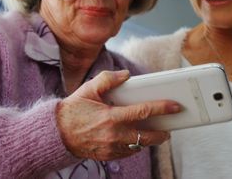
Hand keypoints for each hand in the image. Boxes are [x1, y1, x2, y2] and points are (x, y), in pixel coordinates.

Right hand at [56, 70, 180, 159]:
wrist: (56, 133)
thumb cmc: (73, 109)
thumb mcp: (89, 89)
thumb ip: (108, 79)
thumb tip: (126, 75)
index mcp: (111, 117)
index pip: (143, 111)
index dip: (162, 108)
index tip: (176, 106)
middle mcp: (113, 135)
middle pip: (147, 136)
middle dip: (162, 133)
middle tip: (169, 128)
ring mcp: (111, 148)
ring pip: (139, 146)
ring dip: (149, 140)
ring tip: (156, 132)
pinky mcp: (108, 156)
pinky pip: (128, 152)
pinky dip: (135, 145)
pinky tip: (137, 137)